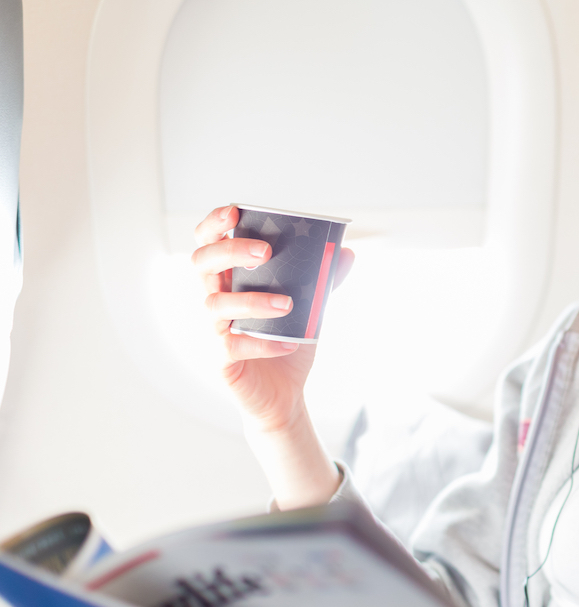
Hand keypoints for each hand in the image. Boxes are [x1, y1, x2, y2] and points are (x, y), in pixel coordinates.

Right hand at [192, 204, 354, 507]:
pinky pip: (231, 346)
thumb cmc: (287, 342)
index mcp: (230, 278)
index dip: (213, 224)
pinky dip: (261, 342)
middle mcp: (214, 298)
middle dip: (229, 252)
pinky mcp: (221, 359)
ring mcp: (213, 329)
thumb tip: (348, 253)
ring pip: (216, 305)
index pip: (208, 242)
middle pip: (202, 264)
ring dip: (252, 301)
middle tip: (265, 252)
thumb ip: (323, 281)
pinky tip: (289, 342)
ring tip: (288, 304)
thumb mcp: (309, 307)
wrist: (284, 394)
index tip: (234, 212)